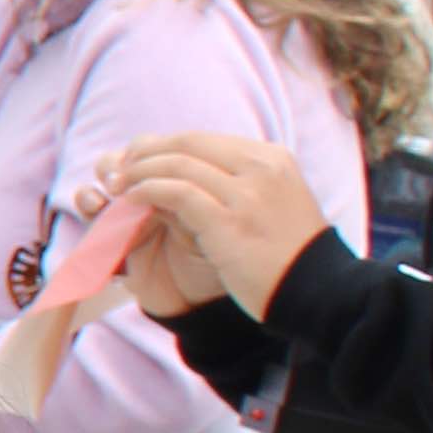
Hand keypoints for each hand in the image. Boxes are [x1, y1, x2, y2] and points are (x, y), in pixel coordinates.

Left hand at [96, 132, 332, 320]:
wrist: (316, 293)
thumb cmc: (285, 253)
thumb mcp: (268, 203)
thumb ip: (232, 183)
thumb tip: (175, 170)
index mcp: (272, 159)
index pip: (202, 139)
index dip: (160, 146)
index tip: (135, 160)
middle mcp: (262, 168)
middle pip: (186, 144)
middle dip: (144, 154)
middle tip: (116, 170)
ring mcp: (248, 193)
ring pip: (177, 165)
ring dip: (138, 173)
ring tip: (116, 187)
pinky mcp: (229, 221)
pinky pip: (175, 192)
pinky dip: (146, 192)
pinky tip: (131, 202)